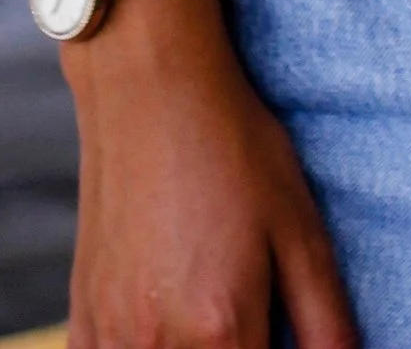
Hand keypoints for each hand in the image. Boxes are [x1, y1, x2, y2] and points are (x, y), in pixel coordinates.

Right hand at [64, 0, 355, 348]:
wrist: (149, 88)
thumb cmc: (233, 150)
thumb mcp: (300, 228)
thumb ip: (326, 322)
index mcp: (220, 329)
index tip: (283, 338)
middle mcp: (157, 345)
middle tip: (254, 321)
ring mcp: (112, 336)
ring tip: (213, 318)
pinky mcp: (84, 320)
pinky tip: (168, 326)